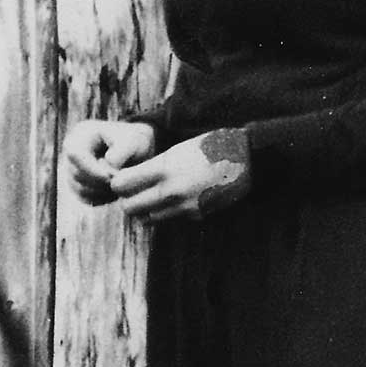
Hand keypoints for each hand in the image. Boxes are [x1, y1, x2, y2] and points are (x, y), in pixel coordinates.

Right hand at [63, 119, 156, 204]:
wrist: (137, 151)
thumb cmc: (135, 141)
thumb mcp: (134, 140)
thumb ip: (122, 149)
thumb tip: (109, 163)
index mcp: (81, 134)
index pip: (75, 155)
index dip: (91, 169)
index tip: (110, 177)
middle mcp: (72, 152)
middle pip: (76, 174)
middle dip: (99, 182)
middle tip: (120, 182)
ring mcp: (72, 169)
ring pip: (79, 189)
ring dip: (101, 191)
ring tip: (120, 185)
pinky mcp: (78, 185)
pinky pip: (85, 198)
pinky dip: (101, 198)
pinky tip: (115, 191)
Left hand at [108, 128, 251, 222]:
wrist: (248, 159)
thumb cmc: (210, 147)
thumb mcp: (177, 150)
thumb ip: (152, 167)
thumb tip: (128, 179)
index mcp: (164, 169)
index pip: (122, 185)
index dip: (118, 183)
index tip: (121, 179)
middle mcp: (171, 191)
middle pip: (130, 208)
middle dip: (127, 200)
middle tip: (132, 191)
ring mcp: (184, 206)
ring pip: (147, 219)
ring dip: (144, 210)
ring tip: (150, 196)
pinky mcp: (196, 215)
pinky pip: (169, 219)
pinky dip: (164, 213)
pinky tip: (171, 200)